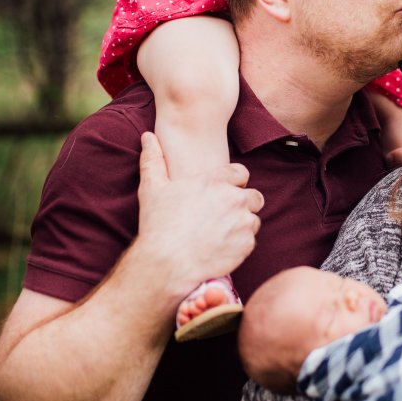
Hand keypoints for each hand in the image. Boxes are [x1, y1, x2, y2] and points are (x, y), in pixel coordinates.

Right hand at [137, 132, 263, 296]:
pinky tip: (222, 247)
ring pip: (253, 219)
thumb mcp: (152, 188)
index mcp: (216, 181)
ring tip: (222, 233)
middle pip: (253, 196)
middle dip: (242, 203)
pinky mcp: (246, 244)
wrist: (166, 263)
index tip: (222, 193)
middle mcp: (234, 198)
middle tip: (224, 215)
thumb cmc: (158, 224)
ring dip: (242, 224)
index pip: (241, 173)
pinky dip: (240, 244)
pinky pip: (250, 241)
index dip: (233, 183)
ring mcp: (242, 222)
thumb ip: (153, 159)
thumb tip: (148, 137)